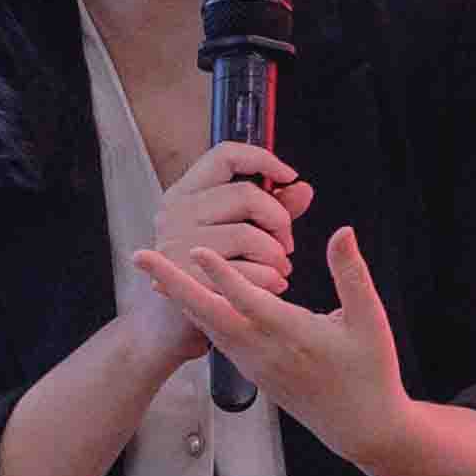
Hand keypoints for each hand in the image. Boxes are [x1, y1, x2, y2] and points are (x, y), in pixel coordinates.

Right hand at [113, 140, 304, 354]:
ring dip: (275, 255)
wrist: (172, 321)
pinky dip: (267, 279)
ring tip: (279, 267)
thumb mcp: (237, 230)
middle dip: (279, 219)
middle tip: (285, 243)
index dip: (263, 159)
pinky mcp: (186, 280)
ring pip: (248, 234)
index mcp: (184, 192)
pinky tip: (272, 283)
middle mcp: (173, 213)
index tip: (288, 177)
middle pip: (245, 194)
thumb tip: (302, 190)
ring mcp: (175, 246)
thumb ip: (272, 208)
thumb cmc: (209, 269)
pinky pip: (243, 272)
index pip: (225, 155)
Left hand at [138, 224, 409, 462]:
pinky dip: (198, 314)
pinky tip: (185, 298)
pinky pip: (216, 337)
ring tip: (152, 271)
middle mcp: (265, 351)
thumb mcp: (370, 320)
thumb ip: (351, 274)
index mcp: (294, 336)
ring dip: (179, 298)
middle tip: (142, 256)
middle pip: (209, 314)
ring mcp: (254, 364)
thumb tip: (343, 230)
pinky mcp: (252, 371)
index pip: (250, 301)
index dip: (223, 275)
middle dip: (174, 283)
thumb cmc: (370, 371)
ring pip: (208, 326)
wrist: (360, 427)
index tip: (195, 248)